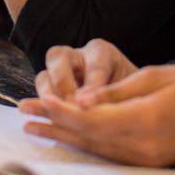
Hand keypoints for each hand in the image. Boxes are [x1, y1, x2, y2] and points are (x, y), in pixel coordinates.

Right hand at [20, 39, 137, 110]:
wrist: (129, 99)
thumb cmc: (133, 94)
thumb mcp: (134, 91)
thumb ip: (120, 96)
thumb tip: (107, 111)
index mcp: (101, 51)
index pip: (95, 64)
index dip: (92, 85)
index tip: (88, 103)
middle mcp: (77, 55)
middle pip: (59, 58)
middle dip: (63, 83)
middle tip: (70, 105)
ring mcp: (61, 71)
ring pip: (44, 74)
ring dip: (48, 95)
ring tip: (57, 114)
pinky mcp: (52, 88)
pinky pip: (40, 95)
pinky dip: (43, 108)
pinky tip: (48, 122)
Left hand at [20, 64, 174, 167]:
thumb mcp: (150, 77)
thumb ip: (113, 91)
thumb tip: (80, 99)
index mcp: (145, 119)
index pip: (94, 119)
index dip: (65, 111)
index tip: (42, 99)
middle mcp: (142, 145)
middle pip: (88, 136)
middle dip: (54, 122)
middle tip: (25, 112)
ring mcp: (145, 159)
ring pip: (94, 148)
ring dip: (62, 135)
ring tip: (33, 126)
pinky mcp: (145, 163)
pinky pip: (107, 154)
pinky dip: (82, 143)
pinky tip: (63, 136)